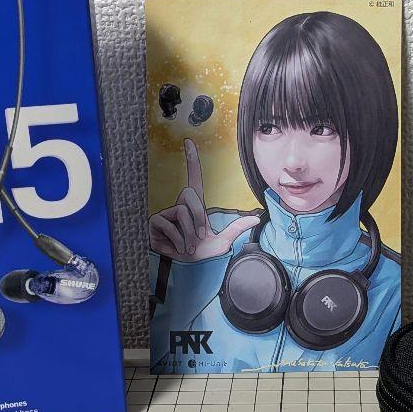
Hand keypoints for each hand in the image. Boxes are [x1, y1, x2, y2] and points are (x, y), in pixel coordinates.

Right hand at [149, 138, 260, 261]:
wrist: (189, 269)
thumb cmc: (203, 255)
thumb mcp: (223, 241)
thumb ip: (237, 228)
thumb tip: (257, 218)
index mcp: (195, 207)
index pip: (194, 179)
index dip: (192, 161)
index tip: (189, 142)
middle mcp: (179, 206)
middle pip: (191, 197)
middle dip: (199, 219)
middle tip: (199, 238)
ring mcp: (166, 213)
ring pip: (182, 211)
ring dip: (189, 233)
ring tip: (188, 246)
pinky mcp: (155, 222)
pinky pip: (169, 223)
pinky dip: (177, 238)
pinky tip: (176, 247)